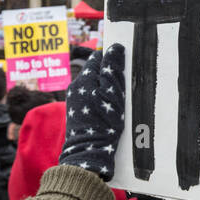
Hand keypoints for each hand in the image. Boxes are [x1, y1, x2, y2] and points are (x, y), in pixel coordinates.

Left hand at [58, 44, 124, 180]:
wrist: (88, 152)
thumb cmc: (103, 122)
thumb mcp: (113, 93)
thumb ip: (113, 69)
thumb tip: (114, 47)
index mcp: (84, 78)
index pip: (98, 57)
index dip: (111, 59)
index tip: (124, 66)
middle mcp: (76, 87)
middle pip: (95, 72)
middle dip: (109, 75)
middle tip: (124, 85)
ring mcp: (74, 101)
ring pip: (93, 87)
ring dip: (105, 89)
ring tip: (119, 100)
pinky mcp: (76, 114)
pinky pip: (90, 100)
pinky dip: (100, 101)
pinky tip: (109, 111)